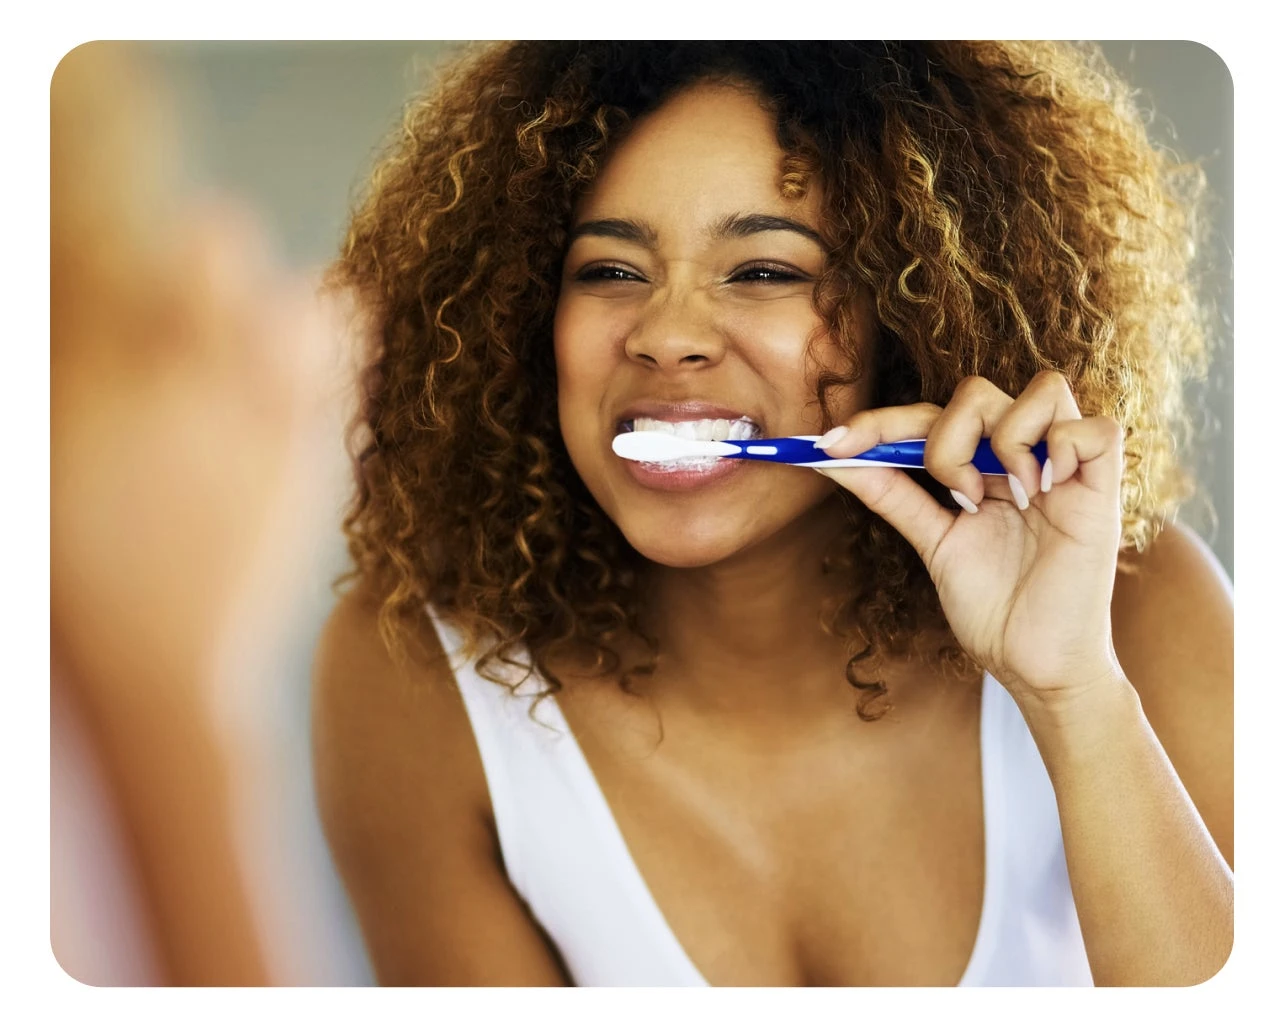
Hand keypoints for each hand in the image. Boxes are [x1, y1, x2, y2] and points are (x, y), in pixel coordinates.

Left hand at [815, 372, 1126, 708]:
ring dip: (1006, 439)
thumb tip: (833, 458)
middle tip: (957, 497)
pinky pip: (1096, 429)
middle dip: (946, 439)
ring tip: (1007, 498)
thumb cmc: (992, 607)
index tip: (829, 446)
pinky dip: (1063, 446)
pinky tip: (1043, 492)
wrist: (1031, 664)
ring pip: (1042, 389)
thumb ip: (892, 494)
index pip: (930, 415)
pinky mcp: (1104, 491)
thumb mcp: (932, 541)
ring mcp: (1066, 469)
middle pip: (978, 392)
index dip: (879, 422)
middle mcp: (1024, 457)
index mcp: (983, 466)